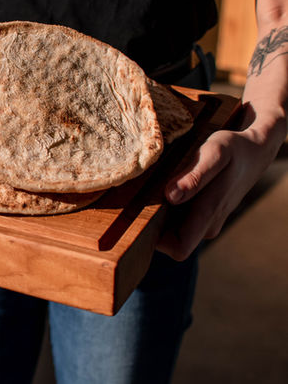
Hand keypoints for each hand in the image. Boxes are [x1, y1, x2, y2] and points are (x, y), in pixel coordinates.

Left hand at [158, 111, 285, 260]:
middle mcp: (208, 225)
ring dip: (162, 215)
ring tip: (158, 188)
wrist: (254, 151)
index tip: (143, 215)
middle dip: (155, 224)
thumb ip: (194, 177)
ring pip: (174, 230)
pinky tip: (169, 187)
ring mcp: (207, 222)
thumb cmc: (234, 150)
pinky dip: (171, 208)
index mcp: (209, 214)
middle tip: (146, 196)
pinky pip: (180, 220)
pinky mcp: (205, 215)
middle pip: (170, 240)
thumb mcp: (215, 154)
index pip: (177, 248)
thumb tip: (171, 197)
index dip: (157, 239)